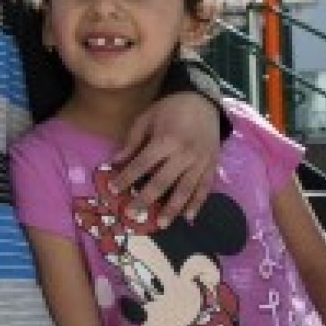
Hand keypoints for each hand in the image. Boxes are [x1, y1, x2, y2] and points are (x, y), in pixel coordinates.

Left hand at [109, 92, 219, 226]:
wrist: (203, 101)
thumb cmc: (169, 108)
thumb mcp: (146, 118)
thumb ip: (132, 141)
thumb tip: (115, 161)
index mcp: (166, 141)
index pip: (141, 165)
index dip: (126, 178)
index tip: (112, 190)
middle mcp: (184, 154)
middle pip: (162, 182)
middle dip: (145, 199)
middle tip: (131, 213)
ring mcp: (200, 162)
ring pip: (185, 190)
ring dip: (172, 209)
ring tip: (160, 224)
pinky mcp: (212, 166)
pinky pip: (205, 188)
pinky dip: (198, 204)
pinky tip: (189, 217)